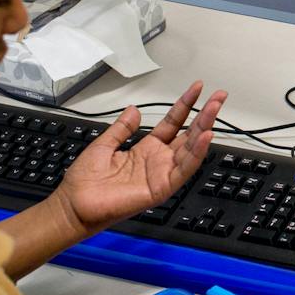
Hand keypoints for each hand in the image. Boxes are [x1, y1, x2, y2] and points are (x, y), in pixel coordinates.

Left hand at [53, 81, 225, 234]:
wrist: (75, 205)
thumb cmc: (85, 182)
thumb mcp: (104, 145)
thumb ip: (122, 128)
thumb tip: (134, 110)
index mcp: (147, 149)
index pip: (173, 123)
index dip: (185, 105)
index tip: (197, 89)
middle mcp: (159, 161)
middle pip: (189, 134)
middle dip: (205, 114)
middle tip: (219, 96)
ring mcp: (162, 174)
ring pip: (191, 149)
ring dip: (205, 128)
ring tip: (215, 109)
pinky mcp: (162, 188)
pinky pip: (184, 169)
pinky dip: (197, 154)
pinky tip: (205, 137)